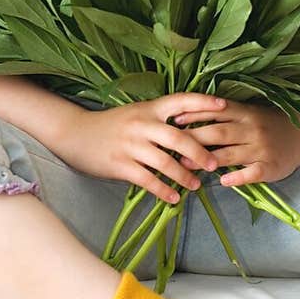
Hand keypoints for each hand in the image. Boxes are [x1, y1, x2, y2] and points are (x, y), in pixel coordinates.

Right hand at [53, 93, 226, 205]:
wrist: (74, 133)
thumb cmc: (110, 125)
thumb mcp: (136, 113)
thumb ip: (159, 120)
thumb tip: (191, 130)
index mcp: (149, 108)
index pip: (181, 100)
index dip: (204, 102)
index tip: (225, 106)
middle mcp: (141, 124)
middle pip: (179, 137)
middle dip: (201, 152)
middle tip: (215, 165)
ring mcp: (130, 145)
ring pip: (165, 162)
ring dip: (184, 176)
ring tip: (196, 185)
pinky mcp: (120, 164)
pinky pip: (147, 180)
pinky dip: (163, 191)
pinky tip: (174, 198)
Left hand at [171, 99, 299, 187]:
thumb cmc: (271, 123)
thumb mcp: (250, 112)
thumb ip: (226, 115)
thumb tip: (190, 116)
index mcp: (244, 112)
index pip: (215, 111)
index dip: (194, 115)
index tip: (173, 120)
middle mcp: (251, 128)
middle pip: (218, 132)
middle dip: (193, 139)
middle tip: (171, 146)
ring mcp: (261, 148)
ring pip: (230, 153)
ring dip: (206, 160)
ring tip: (186, 166)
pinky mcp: (270, 166)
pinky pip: (252, 172)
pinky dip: (238, 177)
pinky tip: (224, 182)